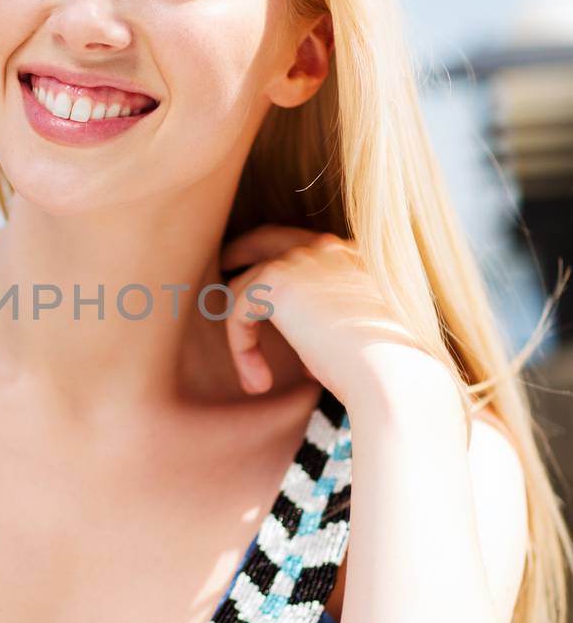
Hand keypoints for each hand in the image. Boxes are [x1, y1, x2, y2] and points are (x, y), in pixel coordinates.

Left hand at [219, 225, 444, 409]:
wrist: (397, 374)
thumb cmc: (390, 372)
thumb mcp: (361, 343)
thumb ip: (331, 336)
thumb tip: (304, 361)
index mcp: (357, 256)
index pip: (306, 248)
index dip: (282, 270)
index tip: (270, 305)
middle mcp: (329, 249)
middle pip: (267, 240)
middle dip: (241, 253)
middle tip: (224, 274)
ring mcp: (303, 259)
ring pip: (246, 287)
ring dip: (244, 337)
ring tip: (256, 380)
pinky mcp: (278, 282)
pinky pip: (238, 311)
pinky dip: (241, 348)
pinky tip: (257, 382)